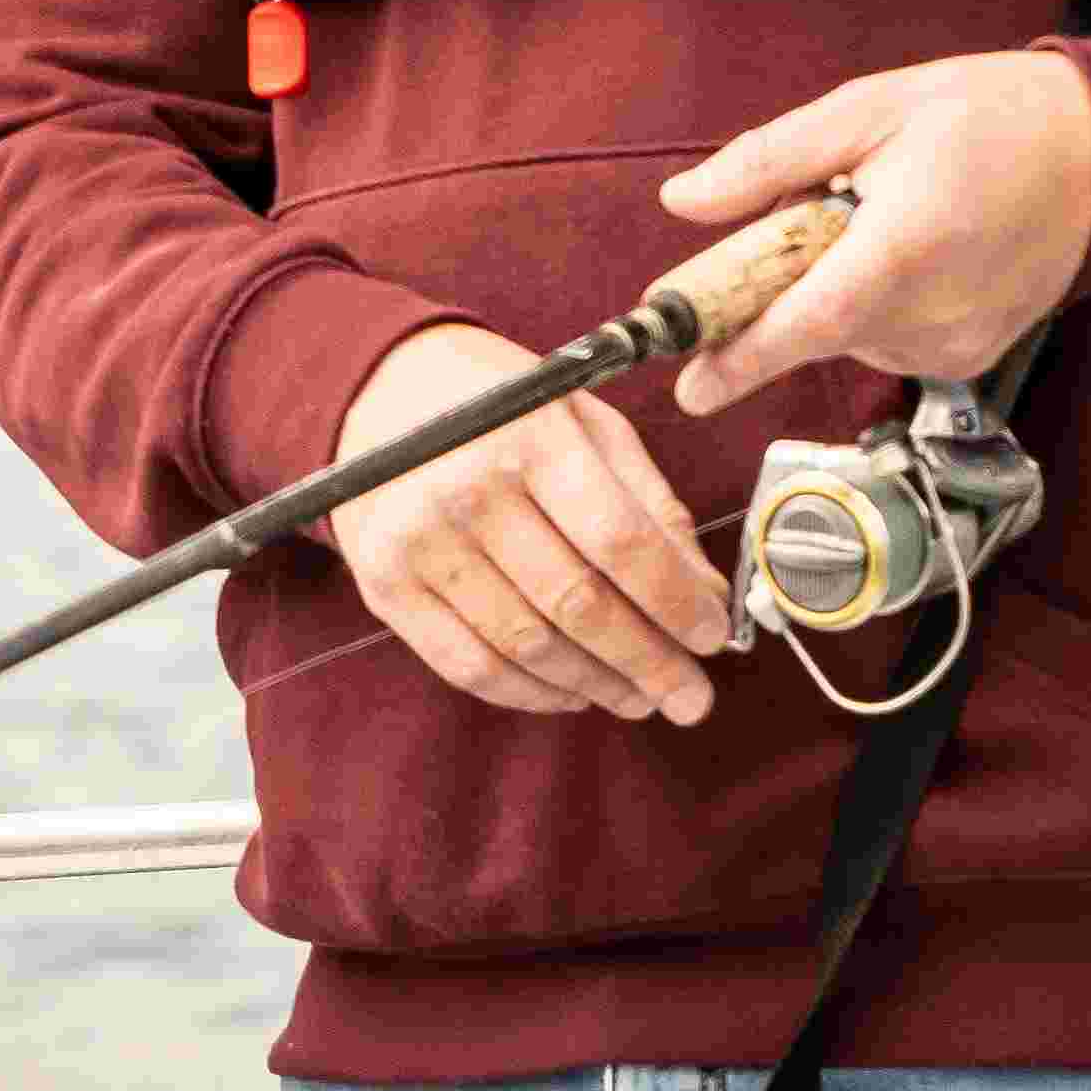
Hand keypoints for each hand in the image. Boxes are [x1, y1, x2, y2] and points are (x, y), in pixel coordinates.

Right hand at [329, 319, 731, 724]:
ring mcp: (419, 544)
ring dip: (596, 685)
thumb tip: (702, 593)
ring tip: (639, 698)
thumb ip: (647, 502)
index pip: (620, 542)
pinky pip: (469, 666)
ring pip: (527, 647)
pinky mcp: (386, 586)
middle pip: (578, 605)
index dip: (676, 603)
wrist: (376, 393)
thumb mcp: (585, 422)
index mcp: (530, 439)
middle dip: (649, 663)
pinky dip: (530, 694)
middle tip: (691, 698)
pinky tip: (572, 693)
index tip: (714, 639)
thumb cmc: (499, 406)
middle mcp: (468, 491)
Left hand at [658, 49, 1090, 413]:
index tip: (689, 390)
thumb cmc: (988, 118)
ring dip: (832, 287)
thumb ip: (768, 161)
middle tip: (821, 207)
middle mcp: (937, 313)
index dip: (743, 359)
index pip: (810, 322)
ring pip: (845, 334)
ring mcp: (959, 345)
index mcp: (908, 247)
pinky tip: (914, 251)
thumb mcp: (869, 108)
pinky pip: (884, 340)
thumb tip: (683, 202)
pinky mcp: (971, 359)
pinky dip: (873, 303)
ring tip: (885, 217)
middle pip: (815, 326)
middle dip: (784, 282)